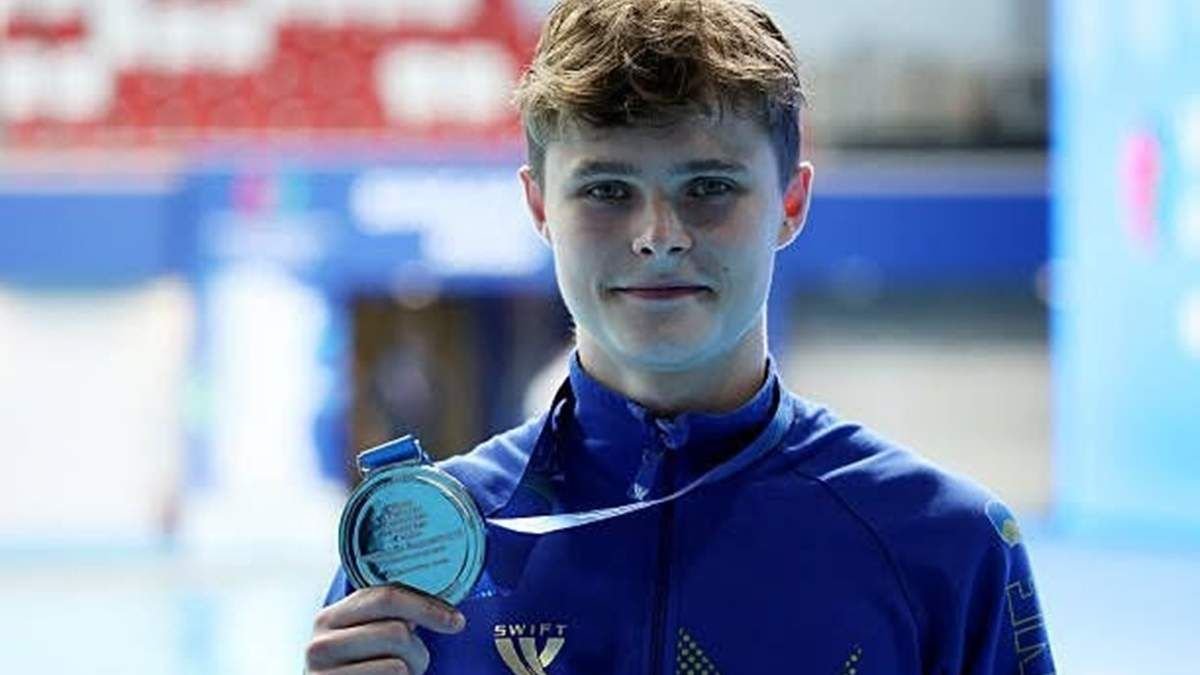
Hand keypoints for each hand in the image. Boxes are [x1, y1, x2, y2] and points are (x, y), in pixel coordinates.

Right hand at [306, 585, 466, 673]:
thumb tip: (440, 608)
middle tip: (415, 663)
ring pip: (398, 664)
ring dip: (410, 673)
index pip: (386, 597)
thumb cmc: (358, 671)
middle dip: (418, 650)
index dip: (427, 607)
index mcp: (330, 617)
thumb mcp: (365, 639)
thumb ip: (387, 618)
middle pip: (396, 631)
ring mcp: (322, 674)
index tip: (456, 621)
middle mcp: (320, 644)